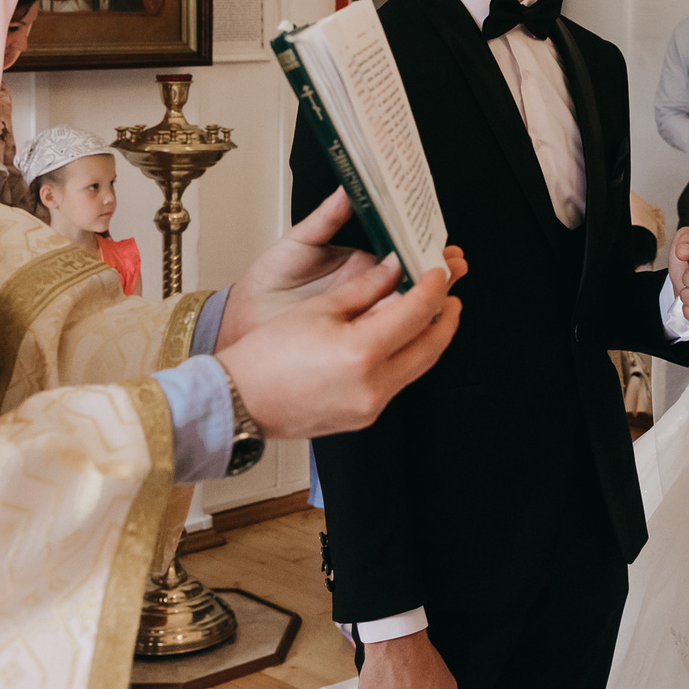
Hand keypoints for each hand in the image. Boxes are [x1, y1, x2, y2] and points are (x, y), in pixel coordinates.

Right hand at [215, 206, 468, 438]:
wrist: (239, 400)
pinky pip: (397, 382)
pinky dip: (406, 358)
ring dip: (429, 339)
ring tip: (430, 314)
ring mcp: (371, 407)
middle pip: (431, 346)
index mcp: (362, 353)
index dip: (434, 288)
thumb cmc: (267, 355)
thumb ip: (365, 289)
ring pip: (418, 367)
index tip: (440, 272)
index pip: (417, 313)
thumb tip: (394, 271)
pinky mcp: (364, 417)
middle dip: (446, 317)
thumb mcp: (320, 310)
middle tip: (450, 294)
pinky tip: (398, 340)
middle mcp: (373, 385)